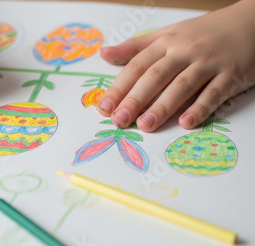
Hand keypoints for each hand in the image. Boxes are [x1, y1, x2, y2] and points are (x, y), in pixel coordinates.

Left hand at [98, 0, 254, 131]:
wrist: (250, 22)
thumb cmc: (202, 33)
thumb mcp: (167, 34)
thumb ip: (134, 47)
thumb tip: (104, 54)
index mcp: (166, 42)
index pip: (137, 66)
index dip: (120, 87)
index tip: (104, 107)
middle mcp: (185, 51)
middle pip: (156, 76)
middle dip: (136, 99)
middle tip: (120, 120)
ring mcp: (209, 62)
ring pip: (182, 85)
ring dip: (163, 107)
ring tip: (146, 125)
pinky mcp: (230, 74)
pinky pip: (214, 93)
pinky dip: (200, 108)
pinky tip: (186, 123)